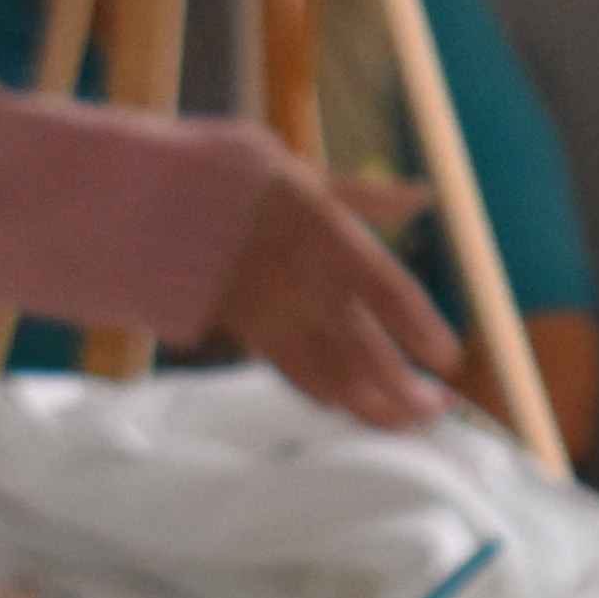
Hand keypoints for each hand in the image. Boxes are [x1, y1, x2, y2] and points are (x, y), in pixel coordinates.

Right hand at [208, 160, 460, 434]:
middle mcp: (305, 283)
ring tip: (408, 421)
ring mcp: (275, 315)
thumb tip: (423, 195)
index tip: (450, 358)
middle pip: (365, 351)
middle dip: (405, 389)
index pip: (387, 291)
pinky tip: (352, 406)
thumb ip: (368, 196)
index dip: (421, 328)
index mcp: (327, 236)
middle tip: (438, 409)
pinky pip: (295, 375)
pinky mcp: (249, 334)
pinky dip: (329, 395)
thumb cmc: (236, 181)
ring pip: (332, 377)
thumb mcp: (305, 176)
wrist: (148, 205)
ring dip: (373, 406)